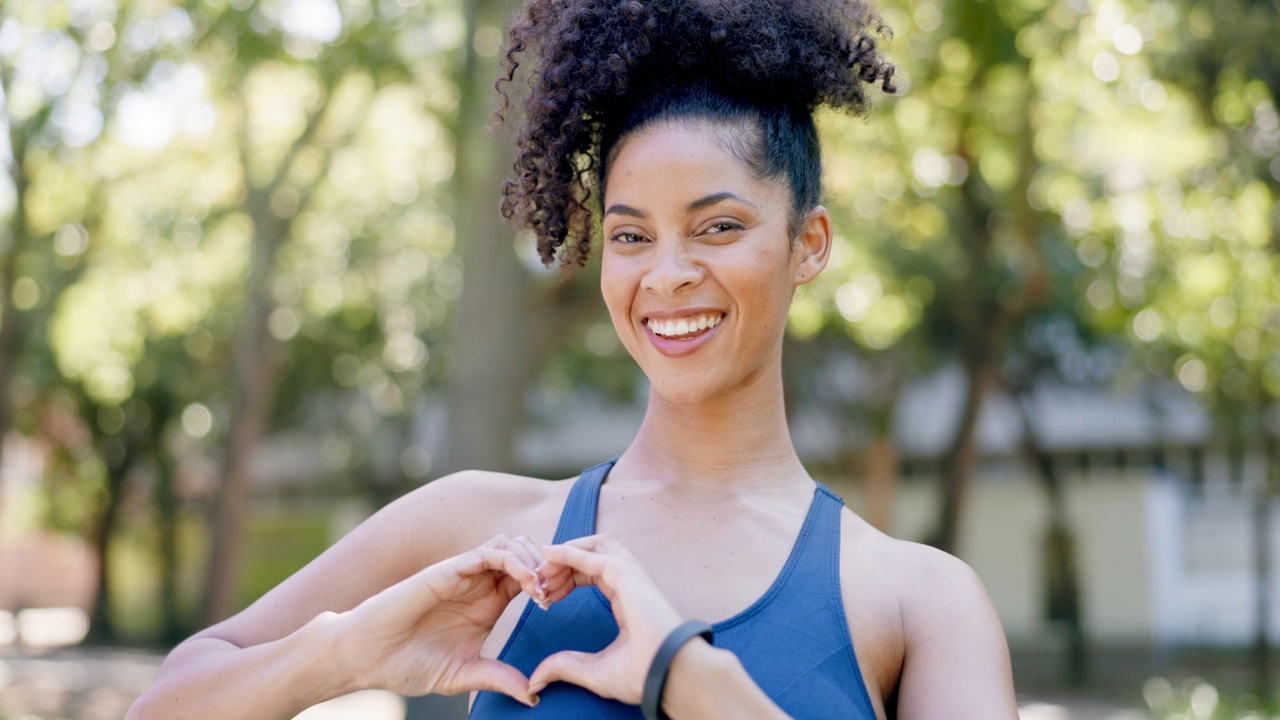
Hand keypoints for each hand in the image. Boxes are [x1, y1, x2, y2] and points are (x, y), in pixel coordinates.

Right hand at [333, 534, 547, 705]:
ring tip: (543, 589)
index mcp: (486, 606)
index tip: (559, 608)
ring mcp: (464, 575)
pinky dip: (514, 560)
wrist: (367, 656)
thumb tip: (532, 696)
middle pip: (525, 557)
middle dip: (547, 569)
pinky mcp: (449, 570)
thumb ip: (497, 678)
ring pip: (512, 547)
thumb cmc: (408, 665)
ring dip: (533, 561)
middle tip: (558, 593)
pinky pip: (490, 552)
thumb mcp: (463, 674)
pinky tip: (526, 582)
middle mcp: (479, 586)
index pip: (527, 583)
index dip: (548, 588)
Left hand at [529, 534, 685, 702]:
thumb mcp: (594, 670)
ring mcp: (631, 575)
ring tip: (542, 570)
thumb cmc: (642, 673)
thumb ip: (565, 666)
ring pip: (595, 545)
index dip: (565, 578)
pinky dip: (570, 551)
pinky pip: (594, 554)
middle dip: (561, 564)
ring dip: (564, 553)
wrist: (668, 674)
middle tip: (538, 581)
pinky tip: (549, 555)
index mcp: (625, 598)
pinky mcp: (628, 574)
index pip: (591, 572)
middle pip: (591, 554)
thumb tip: (537, 679)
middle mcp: (629, 582)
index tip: (545, 597)